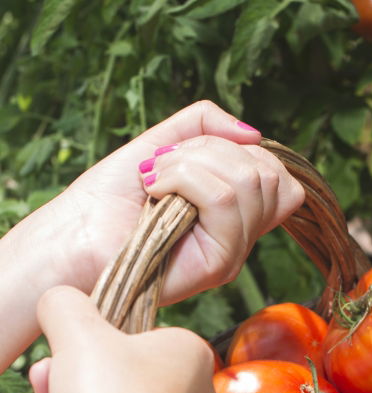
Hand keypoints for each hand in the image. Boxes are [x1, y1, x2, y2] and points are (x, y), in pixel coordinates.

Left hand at [41, 100, 305, 301]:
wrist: (72, 238)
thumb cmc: (107, 199)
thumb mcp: (162, 144)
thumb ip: (206, 127)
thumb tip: (255, 133)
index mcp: (235, 215)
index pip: (278, 176)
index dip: (239, 150)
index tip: (185, 157)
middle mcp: (240, 238)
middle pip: (267, 174)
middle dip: (209, 151)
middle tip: (163, 169)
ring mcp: (232, 254)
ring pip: (247, 182)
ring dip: (190, 163)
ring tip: (154, 182)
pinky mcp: (217, 265)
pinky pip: (223, 199)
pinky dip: (182, 178)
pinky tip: (153, 193)